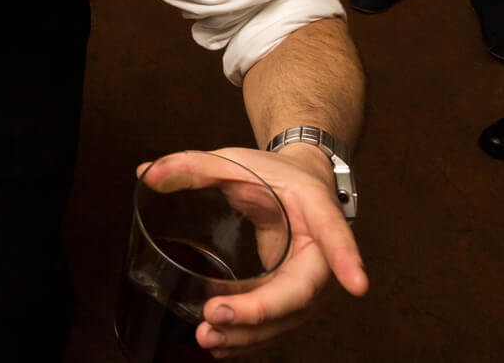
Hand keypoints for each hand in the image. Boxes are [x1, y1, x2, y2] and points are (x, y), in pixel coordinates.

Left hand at [136, 146, 367, 356]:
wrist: (301, 184)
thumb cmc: (272, 174)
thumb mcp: (236, 160)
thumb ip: (193, 165)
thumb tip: (145, 173)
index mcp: (318, 210)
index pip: (336, 234)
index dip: (346, 258)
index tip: (357, 285)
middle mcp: (322, 254)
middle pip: (301, 292)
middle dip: (260, 311)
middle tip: (214, 314)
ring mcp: (311, 283)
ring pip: (289, 319)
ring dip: (250, 336)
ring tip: (207, 339)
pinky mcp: (294, 300)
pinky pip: (278, 326)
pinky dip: (251, 340)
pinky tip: (220, 347)